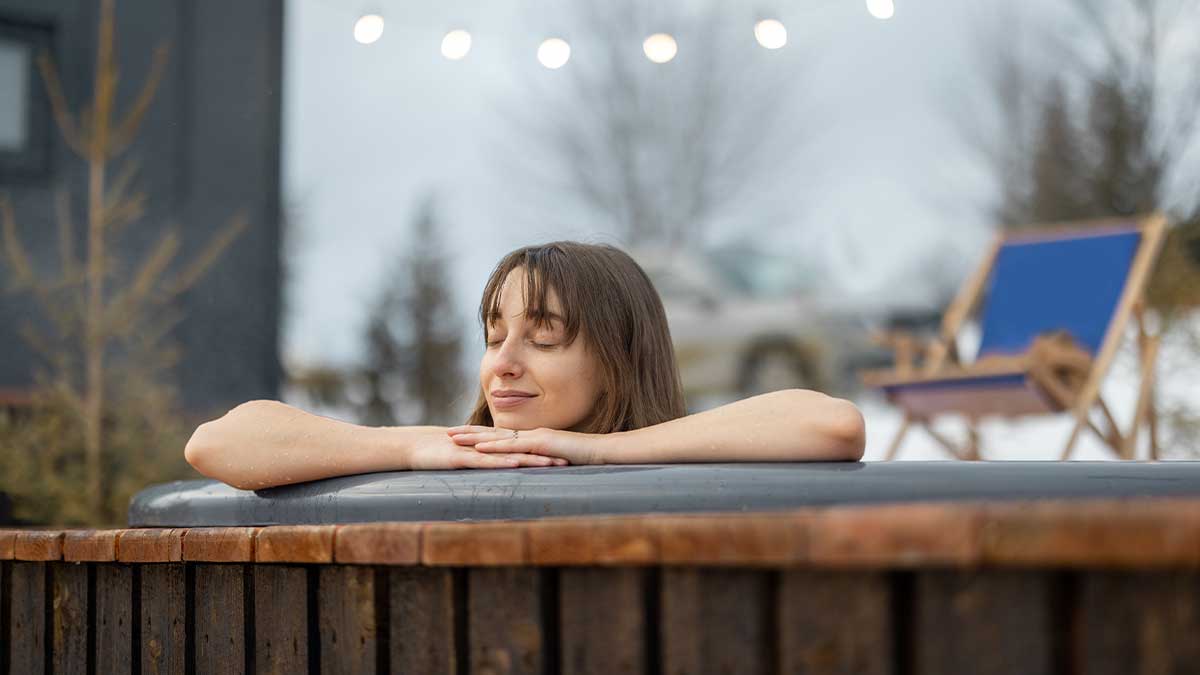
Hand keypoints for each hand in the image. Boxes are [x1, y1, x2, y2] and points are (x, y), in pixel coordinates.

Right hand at [405, 427, 562, 470]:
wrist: (415, 447)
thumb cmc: (442, 456)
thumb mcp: (470, 461)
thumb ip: (487, 464)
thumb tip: (504, 471)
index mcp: (492, 447)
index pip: (523, 449)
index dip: (544, 453)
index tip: (566, 458)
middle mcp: (488, 446)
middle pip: (522, 450)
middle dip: (546, 455)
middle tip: (570, 461)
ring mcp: (476, 451)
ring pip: (509, 455)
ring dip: (531, 460)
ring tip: (553, 464)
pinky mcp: (463, 458)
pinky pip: (485, 461)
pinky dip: (501, 462)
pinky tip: (516, 464)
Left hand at [446, 426, 603, 465]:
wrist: (605, 451)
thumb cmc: (587, 459)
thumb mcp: (561, 462)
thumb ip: (547, 464)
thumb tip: (538, 472)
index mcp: (535, 439)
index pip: (504, 437)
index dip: (483, 436)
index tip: (464, 436)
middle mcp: (532, 435)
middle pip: (495, 433)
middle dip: (470, 433)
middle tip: (447, 432)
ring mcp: (536, 437)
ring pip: (499, 436)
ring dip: (474, 437)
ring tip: (453, 438)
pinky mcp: (541, 443)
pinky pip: (514, 445)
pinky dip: (494, 446)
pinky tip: (479, 448)